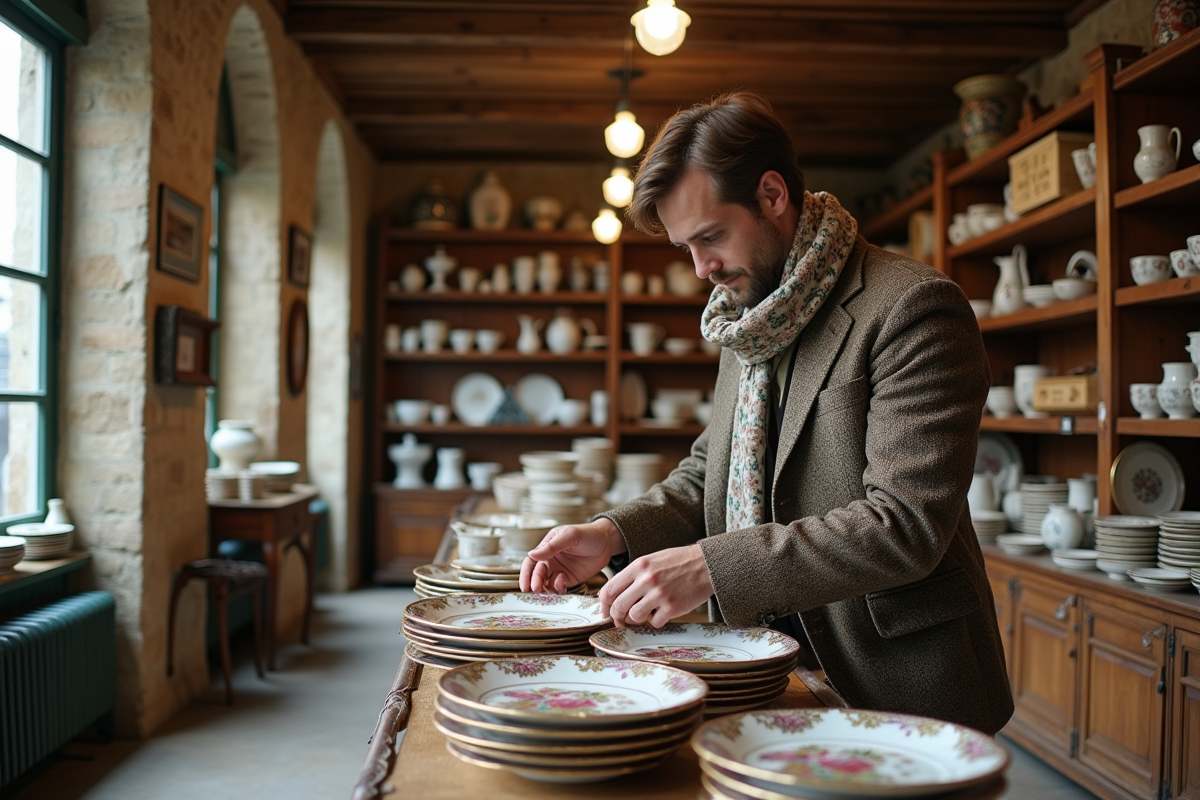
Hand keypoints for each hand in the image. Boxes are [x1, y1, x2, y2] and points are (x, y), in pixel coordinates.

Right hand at [520, 518, 625, 593]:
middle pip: (537, 574)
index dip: (526, 574)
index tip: (524, 585)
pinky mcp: (569, 579)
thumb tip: (531, 554)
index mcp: (546, 547)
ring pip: (546, 583)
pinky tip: (563, 582)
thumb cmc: (586, 534)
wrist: (606, 542)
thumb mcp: (569, 536)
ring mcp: (559, 570)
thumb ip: (551, 546)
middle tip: (536, 590)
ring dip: (546, 587)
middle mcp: (550, 560)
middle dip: (535, 583)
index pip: (531, 561)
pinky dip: (558, 587)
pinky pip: (558, 587)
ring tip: (554, 585)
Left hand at [599, 544, 714, 627]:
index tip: (607, 611)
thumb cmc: (678, 562)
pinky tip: (662, 612)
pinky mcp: (673, 607)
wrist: (707, 564)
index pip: (609, 589)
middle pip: (619, 606)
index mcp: (639, 566)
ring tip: (645, 613)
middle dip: (617, 616)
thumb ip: (633, 576)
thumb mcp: (651, 560)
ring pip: (634, 617)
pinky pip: (655, 623)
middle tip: (621, 620)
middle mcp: (647, 579)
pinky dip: (657, 621)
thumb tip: (614, 595)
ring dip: (637, 619)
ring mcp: (660, 594)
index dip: (604, 604)